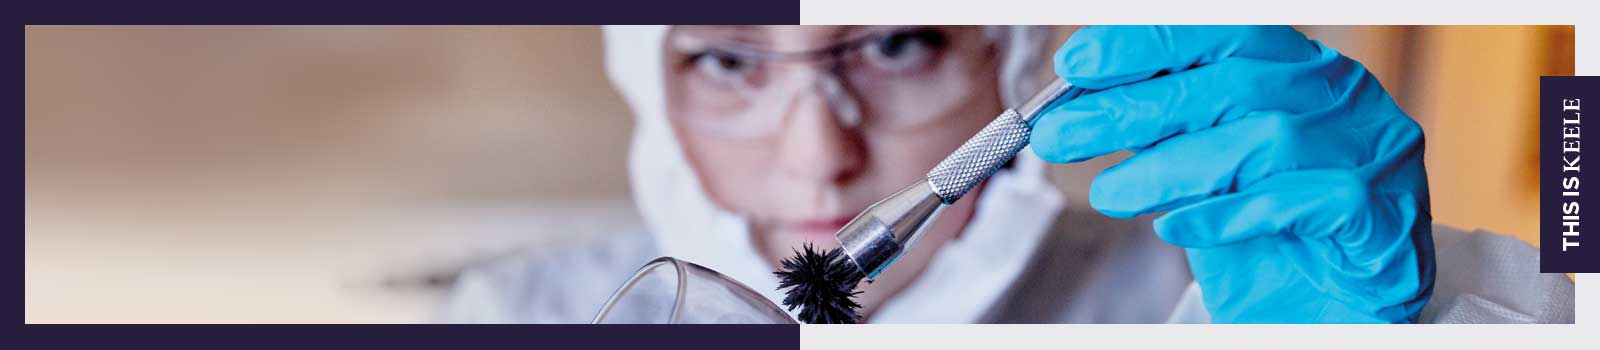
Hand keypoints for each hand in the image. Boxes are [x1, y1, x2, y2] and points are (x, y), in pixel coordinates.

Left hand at [1030, 25, 1434, 322]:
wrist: (1333, 317)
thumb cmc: (1271, 236)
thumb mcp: (1205, 172)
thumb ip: (1166, 130)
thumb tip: (1082, 102)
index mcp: (1301, 70)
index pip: (1223, 33)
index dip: (1147, 44)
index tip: (1076, 67)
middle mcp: (1344, 98)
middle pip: (1232, 84)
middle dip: (1133, 108)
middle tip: (1060, 135)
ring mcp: (1373, 153)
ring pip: (1265, 140)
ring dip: (1171, 167)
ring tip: (1109, 194)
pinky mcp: (1385, 216)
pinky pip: (1302, 202)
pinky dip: (1230, 214)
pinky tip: (1176, 227)